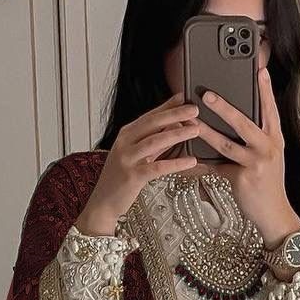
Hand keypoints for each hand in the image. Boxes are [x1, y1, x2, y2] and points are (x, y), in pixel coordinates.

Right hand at [76, 92, 199, 233]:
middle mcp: (125, 143)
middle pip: (152, 123)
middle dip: (175, 115)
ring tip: (196, 130)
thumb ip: (154, 141)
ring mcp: (127, 159)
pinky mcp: (133, 176)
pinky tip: (191, 161)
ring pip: (155, 141)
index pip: (149, 116)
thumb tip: (174, 126)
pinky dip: (176, 163)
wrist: (102, 202)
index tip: (183, 97)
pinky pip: (158, 167)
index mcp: (126, 134)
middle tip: (194, 110)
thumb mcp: (137, 155)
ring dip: (178, 134)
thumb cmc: (121, 179)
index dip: (167, 106)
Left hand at [195, 66, 299, 247]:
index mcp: (274, 139)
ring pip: (227, 143)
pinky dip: (202, 163)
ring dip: (206, 132)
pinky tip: (189, 157)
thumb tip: (232, 122)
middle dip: (224, 107)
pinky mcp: (244, 178)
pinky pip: (217, 166)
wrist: (274, 214)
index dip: (264, 89)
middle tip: (207, 94)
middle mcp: (268, 147)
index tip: (259, 70)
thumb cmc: (267, 184)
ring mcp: (257, 163)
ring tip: (192, 123)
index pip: (270, 109)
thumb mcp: (268, 157)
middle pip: (244, 122)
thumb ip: (255, 139)